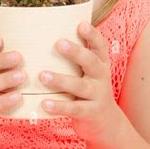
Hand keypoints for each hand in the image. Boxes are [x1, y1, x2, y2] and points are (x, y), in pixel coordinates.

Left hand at [38, 21, 116, 141]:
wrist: (106, 124)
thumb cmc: (88, 91)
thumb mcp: (88, 73)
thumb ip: (76, 58)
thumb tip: (47, 34)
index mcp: (100, 64)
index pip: (100, 46)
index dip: (92, 35)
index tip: (81, 24)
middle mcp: (101, 77)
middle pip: (91, 62)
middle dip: (76, 52)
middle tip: (59, 43)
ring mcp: (97, 96)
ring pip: (80, 86)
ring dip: (61, 80)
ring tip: (43, 75)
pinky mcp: (90, 113)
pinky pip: (74, 109)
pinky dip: (59, 106)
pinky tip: (44, 103)